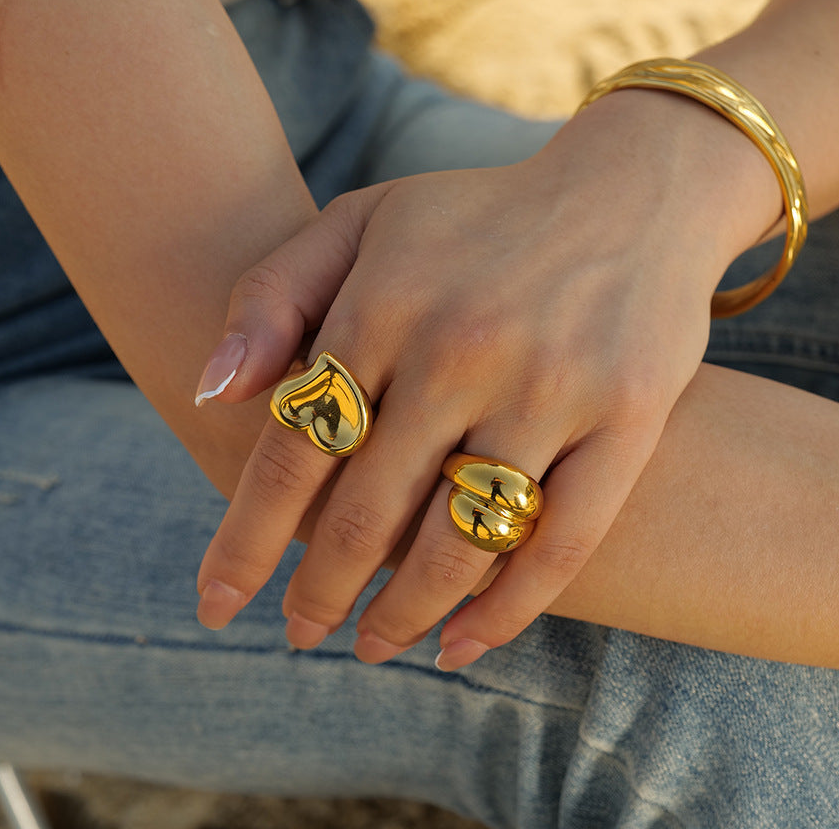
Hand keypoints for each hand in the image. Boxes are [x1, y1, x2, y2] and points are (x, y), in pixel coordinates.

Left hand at [193, 92, 757, 668]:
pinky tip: (462, 646)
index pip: (292, 450)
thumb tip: (208, 392)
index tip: (218, 604)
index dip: (246, 541)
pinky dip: (507, 612)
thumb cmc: (476, 218)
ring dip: (402, 615)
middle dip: (320, 591)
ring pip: (458, 544)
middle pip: (366, 511)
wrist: (631, 192)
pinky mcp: (628, 418)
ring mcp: (550, 386)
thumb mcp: (359, 221)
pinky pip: (561, 543)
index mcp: (384, 300)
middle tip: (298, 633)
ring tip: (370, 645)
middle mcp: (461, 348)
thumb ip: (270, 295)